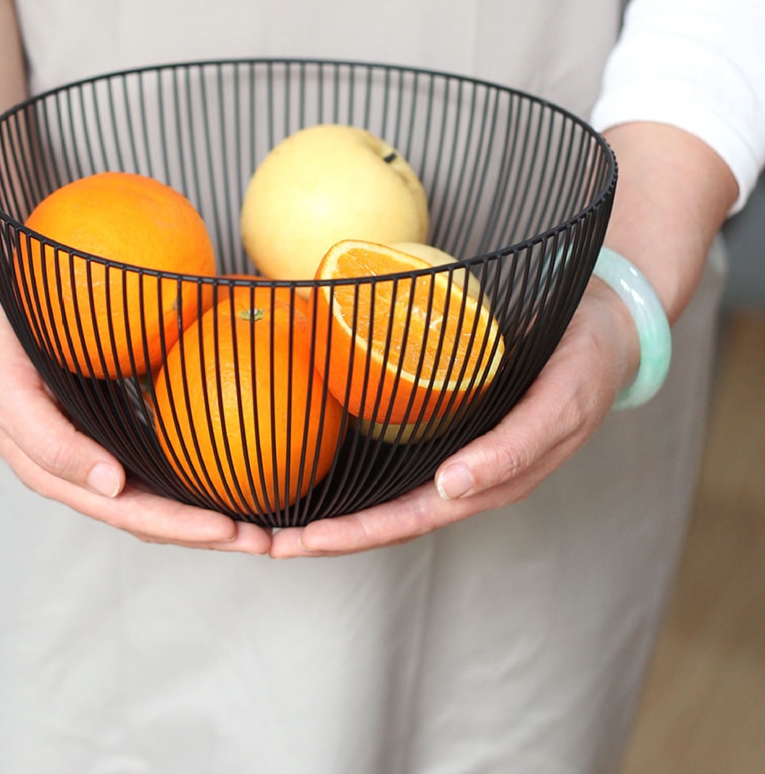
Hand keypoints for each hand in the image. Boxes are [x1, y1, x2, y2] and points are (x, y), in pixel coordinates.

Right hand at [0, 285, 273, 553]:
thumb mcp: (7, 392)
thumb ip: (51, 443)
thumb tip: (111, 487)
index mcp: (55, 473)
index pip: (127, 513)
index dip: (179, 526)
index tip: (231, 530)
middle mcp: (79, 473)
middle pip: (150, 517)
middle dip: (207, 535)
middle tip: (266, 543)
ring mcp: (95, 454)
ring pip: (156, 498)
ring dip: (207, 517)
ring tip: (262, 526)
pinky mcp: (109, 429)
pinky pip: (155, 463)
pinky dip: (193, 478)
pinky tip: (234, 475)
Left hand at [268, 281, 638, 557]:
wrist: (604, 329)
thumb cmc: (583, 365)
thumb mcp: (561, 405)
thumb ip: (515, 448)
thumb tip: (453, 490)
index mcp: (492, 479)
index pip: (412, 518)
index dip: (357, 533)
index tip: (304, 540)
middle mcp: (468, 477)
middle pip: (390, 520)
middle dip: (329, 536)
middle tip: (267, 541)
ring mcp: (457, 455)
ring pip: (389, 499)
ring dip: (335, 514)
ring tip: (276, 522)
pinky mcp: (451, 428)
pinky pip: (398, 462)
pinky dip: (355, 477)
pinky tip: (316, 472)